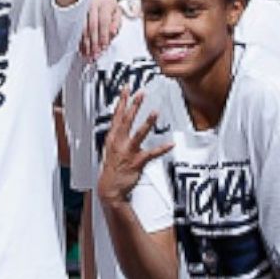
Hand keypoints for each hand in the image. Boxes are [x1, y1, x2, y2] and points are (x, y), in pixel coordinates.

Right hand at [81, 0, 124, 59]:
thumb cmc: (108, 7)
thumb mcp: (117, 13)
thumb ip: (116, 23)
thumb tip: (112, 32)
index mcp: (105, 4)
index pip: (104, 21)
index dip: (103, 35)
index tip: (103, 47)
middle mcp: (92, 4)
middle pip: (92, 25)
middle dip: (93, 42)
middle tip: (95, 54)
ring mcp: (82, 8)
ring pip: (82, 27)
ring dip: (85, 43)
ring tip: (87, 54)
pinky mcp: (76, 12)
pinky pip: (76, 28)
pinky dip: (79, 40)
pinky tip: (81, 49)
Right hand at [96, 89, 172, 206]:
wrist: (109, 189)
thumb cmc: (111, 169)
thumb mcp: (109, 148)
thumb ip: (117, 135)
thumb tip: (122, 124)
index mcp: (112, 138)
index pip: (117, 115)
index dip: (122, 101)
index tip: (126, 89)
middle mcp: (119, 143)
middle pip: (127, 120)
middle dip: (134, 105)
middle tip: (141, 93)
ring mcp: (128, 152)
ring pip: (138, 134)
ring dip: (147, 123)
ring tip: (154, 112)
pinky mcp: (136, 162)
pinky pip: (151, 154)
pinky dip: (161, 149)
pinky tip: (170, 144)